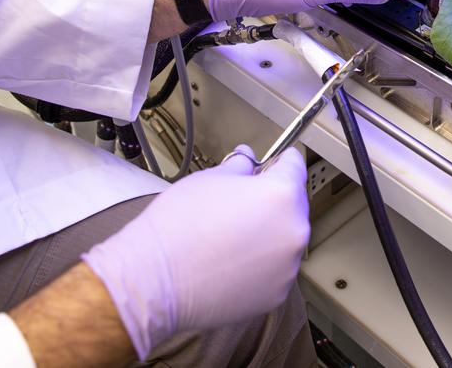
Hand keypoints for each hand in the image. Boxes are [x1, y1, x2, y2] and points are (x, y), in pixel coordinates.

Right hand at [81, 148, 309, 358]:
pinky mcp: (276, 294)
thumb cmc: (179, 223)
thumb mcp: (210, 178)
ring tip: (231, 238)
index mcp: (281, 195)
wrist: (155, 277)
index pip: (295, 167)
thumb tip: (248, 158)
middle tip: (240, 204)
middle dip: (273, 200)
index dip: (282, 161)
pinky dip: (260, 264)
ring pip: (284, 240)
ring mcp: (287, 267)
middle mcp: (294, 231)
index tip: (274, 163)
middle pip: (293, 206)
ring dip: (268, 234)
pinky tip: (231, 263)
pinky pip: (275, 270)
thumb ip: (240, 165)